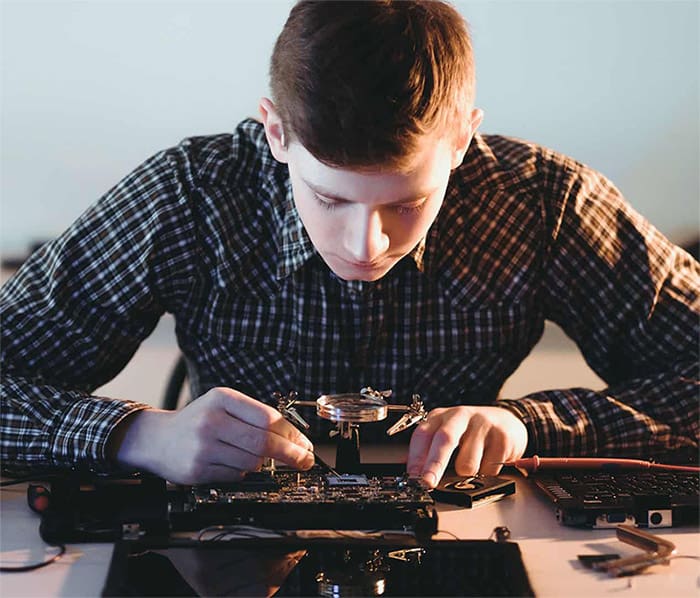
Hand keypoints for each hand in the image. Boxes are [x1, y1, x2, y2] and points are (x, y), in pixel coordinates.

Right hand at [109, 387, 314, 483]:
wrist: (156, 439)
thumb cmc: (198, 420)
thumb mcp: (223, 405)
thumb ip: (255, 416)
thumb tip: (294, 438)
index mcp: (222, 398)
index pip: (268, 417)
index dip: (292, 434)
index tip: (306, 444)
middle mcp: (212, 421)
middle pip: (263, 443)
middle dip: (290, 454)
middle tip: (305, 461)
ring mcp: (203, 447)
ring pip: (252, 463)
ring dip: (261, 464)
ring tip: (252, 456)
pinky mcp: (197, 471)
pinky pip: (235, 476)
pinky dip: (241, 472)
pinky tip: (230, 463)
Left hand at [406, 405, 527, 487]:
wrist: (507, 421)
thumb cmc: (471, 431)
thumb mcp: (448, 433)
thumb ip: (431, 449)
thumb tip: (416, 473)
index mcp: (441, 416)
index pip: (423, 434)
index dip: (416, 456)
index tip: (413, 476)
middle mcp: (460, 416)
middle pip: (445, 439)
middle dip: (434, 464)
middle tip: (428, 482)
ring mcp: (482, 424)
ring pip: (468, 462)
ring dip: (467, 473)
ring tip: (473, 462)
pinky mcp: (502, 436)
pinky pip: (489, 468)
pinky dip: (487, 472)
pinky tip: (489, 459)